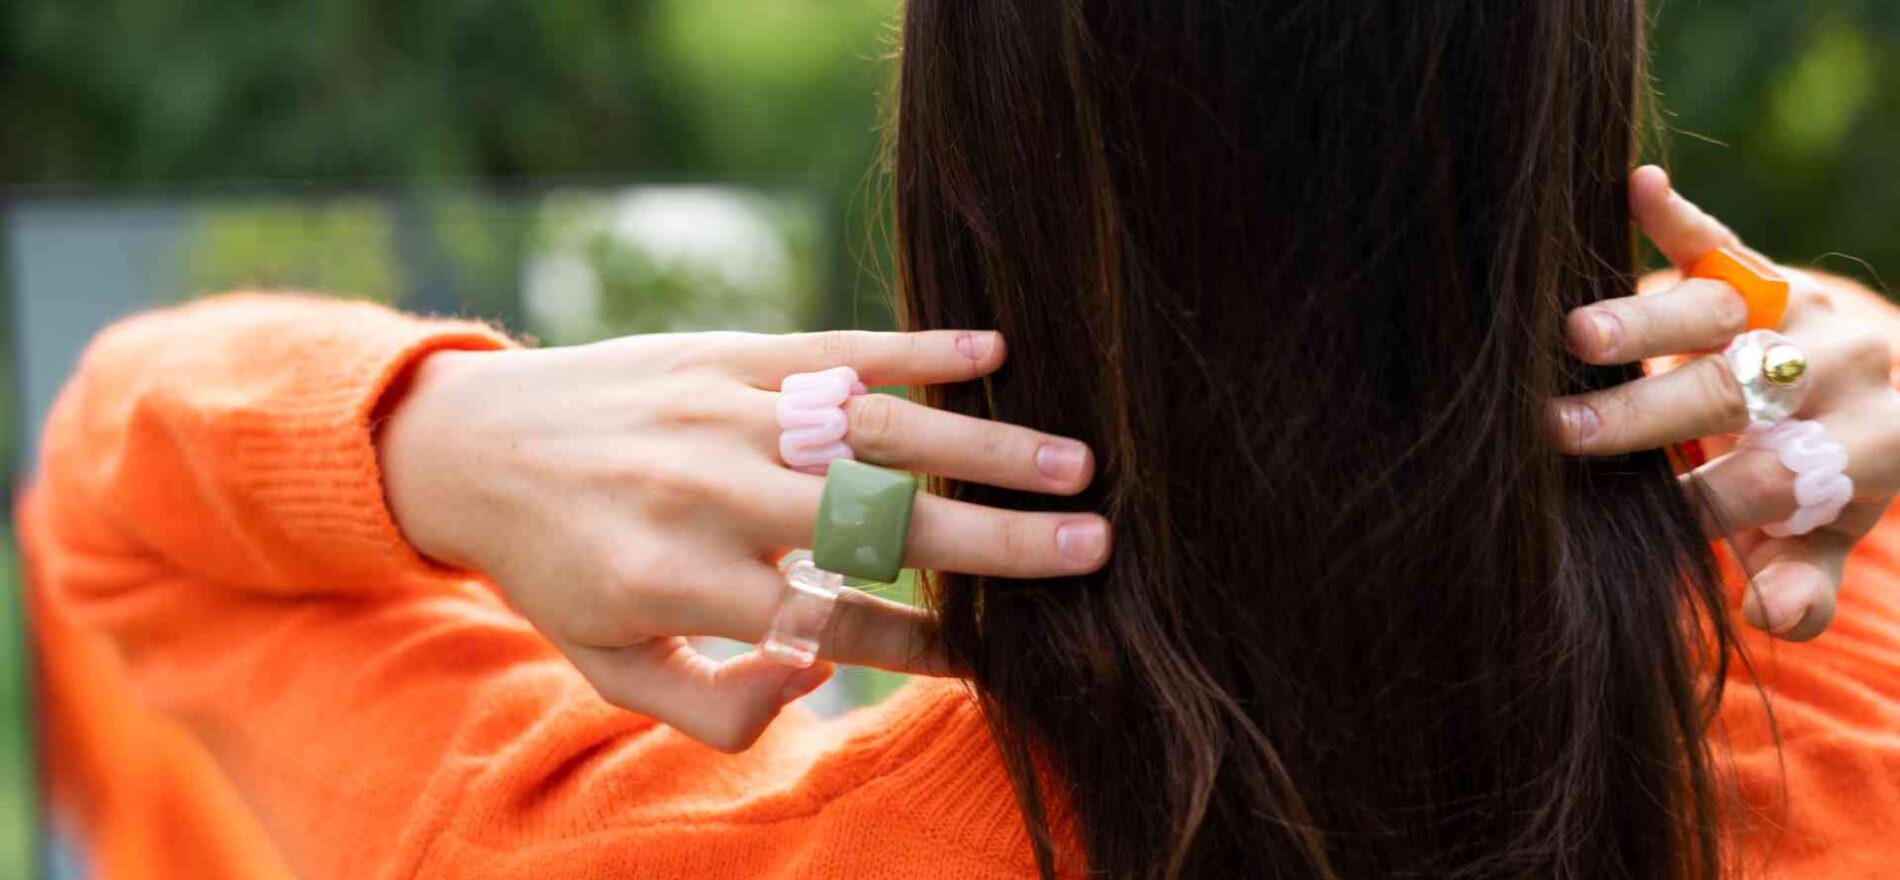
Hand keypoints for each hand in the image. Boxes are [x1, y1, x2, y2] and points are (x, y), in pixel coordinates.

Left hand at [376, 329, 1109, 750]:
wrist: (476, 442)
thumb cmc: (559, 570)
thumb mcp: (611, 667)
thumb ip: (718, 706)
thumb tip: (827, 670)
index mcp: (680, 581)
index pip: (838, 618)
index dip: (928, 644)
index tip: (1003, 658)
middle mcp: (710, 490)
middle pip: (877, 519)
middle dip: (993, 541)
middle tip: (1094, 548)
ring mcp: (723, 409)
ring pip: (875, 428)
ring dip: (981, 443)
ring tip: (1077, 462)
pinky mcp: (728, 349)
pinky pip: (835, 344)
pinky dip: (915, 345)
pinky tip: (994, 345)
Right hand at [1550, 166, 1899, 639]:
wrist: (1870, 385)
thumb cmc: (1821, 478)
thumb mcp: (1823, 535)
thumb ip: (1802, 578)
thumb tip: (1772, 617)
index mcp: (1871, 444)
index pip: (1774, 477)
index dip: (1708, 504)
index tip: (1637, 523)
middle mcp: (1840, 365)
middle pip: (1736, 390)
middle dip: (1648, 415)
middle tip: (1561, 432)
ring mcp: (1797, 308)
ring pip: (1723, 308)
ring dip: (1645, 321)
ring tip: (1574, 337)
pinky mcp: (1760, 265)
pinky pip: (1720, 236)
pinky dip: (1677, 214)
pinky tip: (1637, 188)